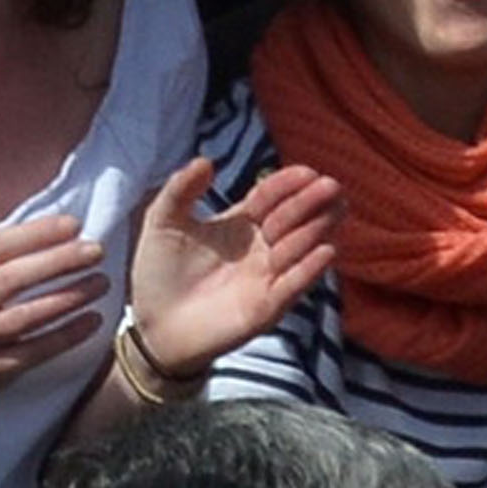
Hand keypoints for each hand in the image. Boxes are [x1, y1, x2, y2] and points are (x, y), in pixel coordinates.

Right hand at [0, 180, 109, 396]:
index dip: (33, 235)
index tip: (73, 224)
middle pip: (10, 281)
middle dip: (56, 263)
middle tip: (96, 250)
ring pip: (23, 318)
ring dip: (66, 300)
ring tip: (102, 283)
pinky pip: (32, 354)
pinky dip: (64, 338)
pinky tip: (93, 322)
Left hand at [126, 158, 339, 375]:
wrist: (153, 327)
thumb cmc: (159, 273)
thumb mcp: (163, 222)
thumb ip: (180, 189)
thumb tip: (206, 160)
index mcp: (239, 224)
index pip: (269, 197)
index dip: (287, 184)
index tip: (306, 171)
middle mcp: (259, 248)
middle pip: (291, 219)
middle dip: (310, 202)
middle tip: (331, 185)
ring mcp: (266, 277)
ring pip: (298, 248)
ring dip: (315, 230)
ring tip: (333, 210)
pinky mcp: (266, 308)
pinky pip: (294, 286)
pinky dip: (310, 269)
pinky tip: (326, 251)